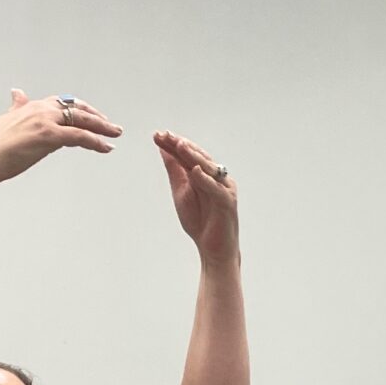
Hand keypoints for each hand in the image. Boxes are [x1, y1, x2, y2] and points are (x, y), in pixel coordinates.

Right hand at [0, 90, 121, 194]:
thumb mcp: (6, 120)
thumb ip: (16, 107)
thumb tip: (17, 93)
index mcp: (31, 106)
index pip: (62, 102)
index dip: (79, 108)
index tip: (91, 115)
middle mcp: (40, 109)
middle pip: (76, 108)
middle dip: (96, 117)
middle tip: (111, 126)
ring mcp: (45, 121)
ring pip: (82, 120)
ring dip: (102, 128)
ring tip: (115, 135)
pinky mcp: (49, 136)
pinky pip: (80, 136)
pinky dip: (96, 141)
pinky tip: (106, 147)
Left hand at [155, 130, 239, 264]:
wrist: (212, 249)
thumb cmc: (199, 221)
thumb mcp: (181, 192)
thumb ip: (175, 171)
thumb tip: (164, 150)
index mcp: (205, 174)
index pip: (188, 155)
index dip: (173, 145)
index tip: (157, 135)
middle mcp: (216, 178)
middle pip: (198, 157)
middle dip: (181, 145)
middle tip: (165, 135)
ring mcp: (224, 189)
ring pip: (208, 168)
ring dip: (194, 156)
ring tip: (179, 145)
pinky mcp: (228, 203)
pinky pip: (216, 189)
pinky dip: (205, 180)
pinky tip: (195, 170)